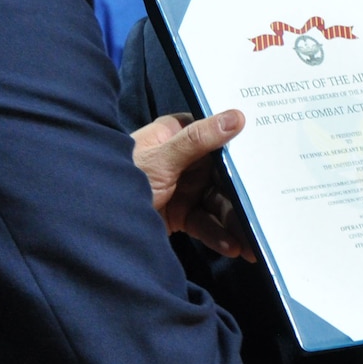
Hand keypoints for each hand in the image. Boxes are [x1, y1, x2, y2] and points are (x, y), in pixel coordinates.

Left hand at [130, 110, 256, 259]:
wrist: (91, 223)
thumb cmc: (120, 177)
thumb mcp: (162, 157)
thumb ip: (199, 139)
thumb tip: (236, 116)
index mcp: (177, 135)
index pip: (217, 133)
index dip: (243, 143)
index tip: (271, 151)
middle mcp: (184, 160)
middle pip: (224, 174)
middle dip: (245, 194)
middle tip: (269, 209)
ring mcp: (183, 189)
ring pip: (219, 203)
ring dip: (236, 222)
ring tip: (253, 241)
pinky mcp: (180, 215)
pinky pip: (206, 224)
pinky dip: (219, 236)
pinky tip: (233, 248)